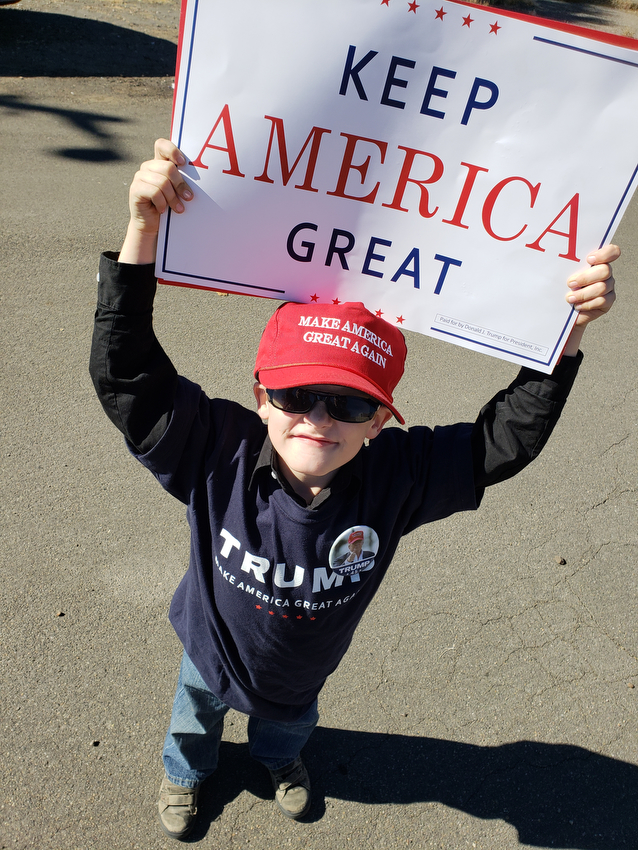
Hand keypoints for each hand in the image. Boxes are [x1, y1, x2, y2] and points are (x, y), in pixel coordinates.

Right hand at [120, 139, 193, 263]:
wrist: (152, 225)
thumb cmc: (168, 206)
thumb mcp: (177, 191)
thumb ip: (182, 180)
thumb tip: (204, 177)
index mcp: (159, 163)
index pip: (161, 145)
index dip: (172, 151)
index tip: (184, 163)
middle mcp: (148, 167)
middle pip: (168, 168)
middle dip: (181, 184)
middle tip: (188, 197)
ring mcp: (140, 177)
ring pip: (162, 182)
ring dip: (173, 198)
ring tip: (178, 208)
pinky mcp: (135, 189)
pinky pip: (154, 192)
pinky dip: (162, 203)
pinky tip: (163, 210)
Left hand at [562, 244, 618, 354]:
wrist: (562, 310)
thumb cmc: (561, 288)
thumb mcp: (560, 275)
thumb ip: (563, 266)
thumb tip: (552, 259)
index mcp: (597, 261)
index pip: (611, 252)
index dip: (604, 254)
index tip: (589, 260)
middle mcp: (605, 273)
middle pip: (605, 270)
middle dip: (586, 277)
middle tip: (570, 283)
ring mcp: (608, 287)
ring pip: (602, 287)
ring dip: (583, 293)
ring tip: (569, 298)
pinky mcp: (607, 302)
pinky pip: (602, 301)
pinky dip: (587, 304)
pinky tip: (577, 305)